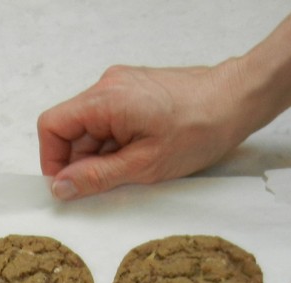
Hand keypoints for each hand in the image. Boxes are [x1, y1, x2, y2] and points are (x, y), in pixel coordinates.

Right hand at [37, 62, 253, 200]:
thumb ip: (97, 176)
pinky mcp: (135, 92)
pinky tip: (142, 155)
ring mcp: (122, 86)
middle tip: (110, 185)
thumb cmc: (199, 129)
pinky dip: (117, 144)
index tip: (67, 187)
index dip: (53, 160)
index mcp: (104, 99)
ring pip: (92, 128)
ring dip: (103, 155)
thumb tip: (61, 187)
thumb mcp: (145, 165)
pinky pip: (110, 121)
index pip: (52, 126)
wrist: (238, 100)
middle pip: (71, 129)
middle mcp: (107, 86)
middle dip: (83, 162)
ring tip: (136, 169)